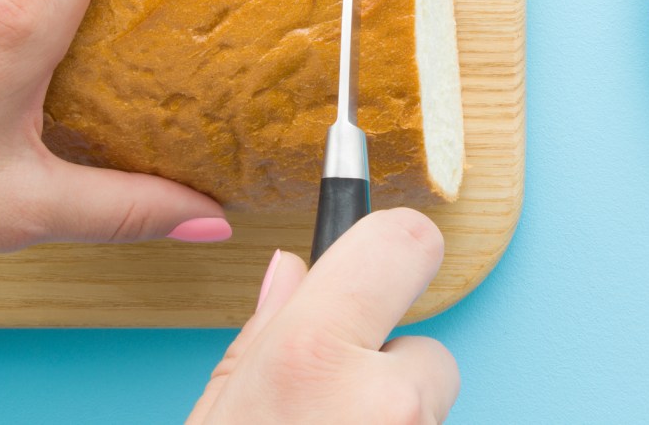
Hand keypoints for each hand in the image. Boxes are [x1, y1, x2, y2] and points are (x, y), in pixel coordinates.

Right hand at [189, 208, 459, 423]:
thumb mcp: (219, 411)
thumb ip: (262, 334)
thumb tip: (292, 269)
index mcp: (311, 355)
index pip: (401, 241)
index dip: (395, 241)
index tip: (385, 249)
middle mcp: (383, 398)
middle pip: (422, 342)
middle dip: (386, 361)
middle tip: (331, 397)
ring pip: (428, 399)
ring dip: (392, 412)